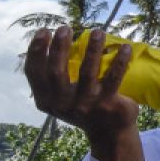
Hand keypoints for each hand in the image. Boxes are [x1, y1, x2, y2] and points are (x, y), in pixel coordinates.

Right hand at [23, 26, 143, 160]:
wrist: (109, 132)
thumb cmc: (82, 106)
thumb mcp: (60, 97)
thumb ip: (50, 78)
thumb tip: (47, 41)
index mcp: (46, 100)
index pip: (34, 73)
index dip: (37, 50)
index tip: (44, 31)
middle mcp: (63, 104)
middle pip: (57, 71)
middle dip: (60, 47)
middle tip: (65, 28)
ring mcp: (85, 105)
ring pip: (87, 72)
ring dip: (92, 49)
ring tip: (97, 31)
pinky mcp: (107, 105)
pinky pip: (114, 78)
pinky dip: (120, 60)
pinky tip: (124, 47)